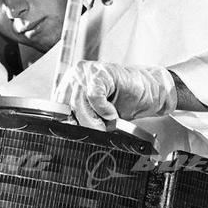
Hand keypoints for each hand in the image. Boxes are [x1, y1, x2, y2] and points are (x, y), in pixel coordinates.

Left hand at [59, 61, 178, 128]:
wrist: (150, 92)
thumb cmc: (124, 104)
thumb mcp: (96, 117)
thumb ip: (80, 120)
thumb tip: (66, 134)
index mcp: (69, 86)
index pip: (57, 109)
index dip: (65, 124)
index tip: (72, 136)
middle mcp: (74, 75)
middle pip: (67, 106)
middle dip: (82, 124)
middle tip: (98, 131)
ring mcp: (86, 71)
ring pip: (79, 102)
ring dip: (94, 119)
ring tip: (107, 122)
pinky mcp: (100, 71)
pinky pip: (94, 95)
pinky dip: (104, 109)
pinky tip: (112, 113)